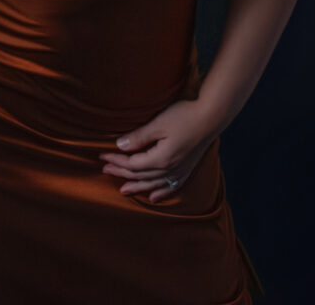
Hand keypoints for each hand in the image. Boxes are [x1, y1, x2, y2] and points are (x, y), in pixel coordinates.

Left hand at [97, 99, 215, 203]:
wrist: (212, 116)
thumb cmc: (185, 115)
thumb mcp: (159, 123)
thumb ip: (139, 137)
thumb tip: (120, 146)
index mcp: (161, 159)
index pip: (132, 164)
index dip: (116, 161)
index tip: (101, 157)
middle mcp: (169, 169)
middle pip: (140, 175)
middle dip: (121, 173)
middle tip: (105, 171)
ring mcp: (180, 171)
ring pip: (153, 184)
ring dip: (137, 187)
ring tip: (123, 190)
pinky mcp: (188, 168)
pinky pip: (171, 186)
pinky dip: (161, 193)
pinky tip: (153, 198)